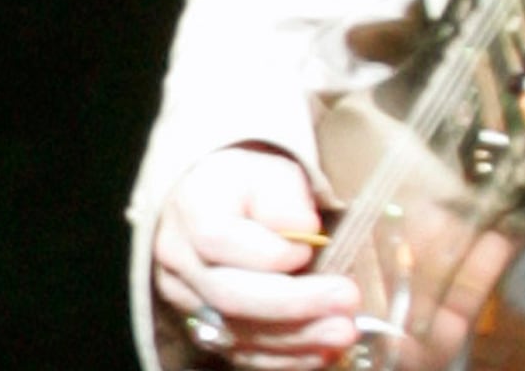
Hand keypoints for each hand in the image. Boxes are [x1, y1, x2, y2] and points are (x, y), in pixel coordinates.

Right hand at [153, 146, 357, 369]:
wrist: (219, 203)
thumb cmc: (248, 185)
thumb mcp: (269, 172)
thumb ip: (284, 197)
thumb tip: (303, 230)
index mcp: (190, 210)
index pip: (218, 240)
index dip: (267, 252)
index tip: (311, 247)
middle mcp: (178, 260)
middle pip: (229, 294)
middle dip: (295, 304)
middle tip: (346, 300)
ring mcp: (187, 300)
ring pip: (237, 332)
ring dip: (297, 337)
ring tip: (344, 330)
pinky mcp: (205, 327)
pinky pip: (242, 354)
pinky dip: (284, 358)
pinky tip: (321, 350)